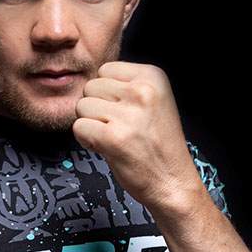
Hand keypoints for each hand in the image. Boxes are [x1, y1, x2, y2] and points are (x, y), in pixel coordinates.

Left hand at [72, 61, 200, 210]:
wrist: (173, 182)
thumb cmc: (158, 144)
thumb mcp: (153, 100)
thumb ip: (125, 86)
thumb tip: (91, 80)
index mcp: (153, 76)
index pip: (106, 70)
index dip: (108, 93)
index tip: (125, 111)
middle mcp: (142, 91)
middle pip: (90, 86)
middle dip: (98, 108)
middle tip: (119, 127)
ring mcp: (128, 115)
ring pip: (82, 106)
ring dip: (91, 124)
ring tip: (115, 137)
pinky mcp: (112, 137)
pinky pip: (78, 127)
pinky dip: (86, 140)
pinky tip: (106, 147)